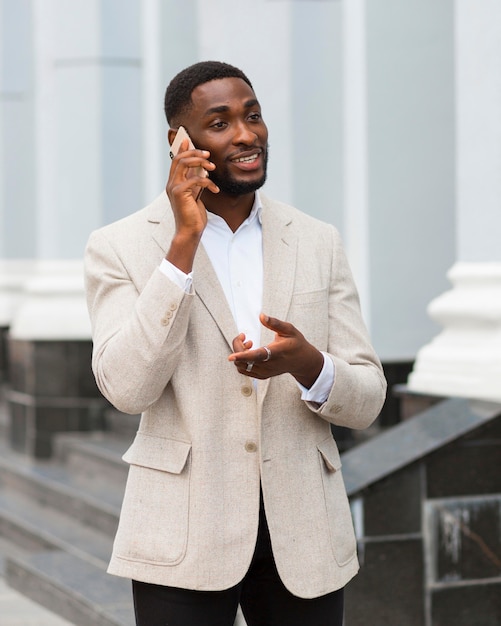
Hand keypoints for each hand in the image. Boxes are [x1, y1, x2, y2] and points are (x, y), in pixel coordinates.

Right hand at [165, 138, 218, 271]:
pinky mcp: (180, 193)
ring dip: (200, 162)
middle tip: (208, 154)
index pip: (176, 161)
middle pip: (179, 158)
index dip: (182, 149)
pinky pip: (195, 179)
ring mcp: (173, 188)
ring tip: (212, 167)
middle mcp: (171, 183)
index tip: (188, 140)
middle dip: (194, 153)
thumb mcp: (196, 195)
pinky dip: (207, 181)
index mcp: (174, 183)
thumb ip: (195, 182)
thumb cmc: (193, 215)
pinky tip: (215, 189)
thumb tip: (202, 169)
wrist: (190, 231)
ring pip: (184, 164)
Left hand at [228, 314, 323, 387]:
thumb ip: (275, 323)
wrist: (302, 361)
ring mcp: (265, 372)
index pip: (257, 356)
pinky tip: (250, 351)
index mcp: (277, 352)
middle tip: (243, 336)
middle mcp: (269, 365)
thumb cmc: (296, 343)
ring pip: (242, 367)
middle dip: (237, 347)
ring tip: (248, 343)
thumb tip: (261, 316)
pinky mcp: (262, 375)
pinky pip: (245, 371)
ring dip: (239, 354)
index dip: (243, 355)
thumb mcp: (289, 330)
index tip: (231, 356)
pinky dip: (242, 361)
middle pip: (245, 361)